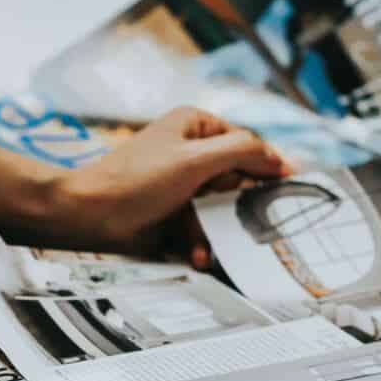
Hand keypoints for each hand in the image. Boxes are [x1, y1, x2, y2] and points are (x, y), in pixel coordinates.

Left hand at [58, 107, 293, 263]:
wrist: (88, 216)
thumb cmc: (133, 181)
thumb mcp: (195, 159)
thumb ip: (242, 151)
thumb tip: (276, 157)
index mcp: (195, 127)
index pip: (246, 144)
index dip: (268, 166)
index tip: (292, 186)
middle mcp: (190, 153)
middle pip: (236, 180)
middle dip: (238, 205)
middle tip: (252, 221)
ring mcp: (181, 185)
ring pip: (220, 209)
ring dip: (217, 230)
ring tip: (209, 243)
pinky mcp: (173, 213)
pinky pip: (201, 227)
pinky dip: (199, 242)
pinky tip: (195, 253)